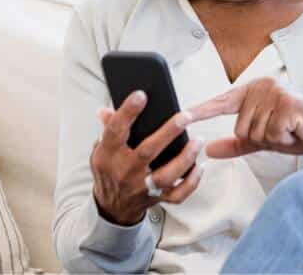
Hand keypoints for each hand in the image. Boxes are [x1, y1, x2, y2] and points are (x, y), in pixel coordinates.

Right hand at [90, 91, 203, 225]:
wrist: (112, 207)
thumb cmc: (110, 171)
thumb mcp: (102, 149)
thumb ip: (108, 128)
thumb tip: (105, 109)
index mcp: (109, 155)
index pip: (115, 130)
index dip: (127, 112)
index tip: (141, 95)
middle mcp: (125, 171)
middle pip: (147, 151)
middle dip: (168, 133)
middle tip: (184, 116)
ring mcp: (142, 187)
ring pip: (166, 175)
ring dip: (185, 158)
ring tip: (197, 140)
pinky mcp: (157, 198)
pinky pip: (177, 194)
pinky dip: (192, 182)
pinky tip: (200, 166)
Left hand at [187, 78, 302, 158]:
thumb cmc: (295, 128)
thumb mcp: (262, 138)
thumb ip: (235, 143)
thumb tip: (210, 150)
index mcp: (252, 91)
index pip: (222, 102)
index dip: (202, 110)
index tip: (182, 116)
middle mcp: (261, 88)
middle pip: (241, 128)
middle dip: (260, 138)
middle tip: (280, 131)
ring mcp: (274, 94)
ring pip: (255, 132)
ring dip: (273, 139)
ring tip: (288, 130)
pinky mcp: (286, 104)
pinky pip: (271, 133)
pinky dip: (283, 139)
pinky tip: (294, 131)